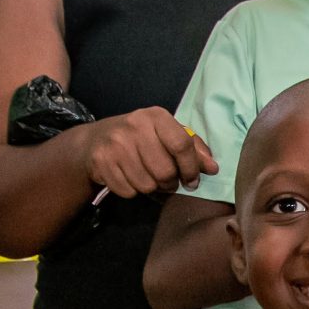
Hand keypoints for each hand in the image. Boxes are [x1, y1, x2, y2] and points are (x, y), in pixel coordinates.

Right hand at [76, 107, 215, 199]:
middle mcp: (134, 126)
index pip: (182, 145)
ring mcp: (115, 144)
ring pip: (147, 184)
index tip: (193, 181)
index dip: (191, 168)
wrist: (95, 140)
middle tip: (167, 180)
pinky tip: (129, 178)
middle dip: (170, 183)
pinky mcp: (101, 161)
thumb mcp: (166, 134)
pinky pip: (128, 191)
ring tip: (148, 177)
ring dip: (151, 188)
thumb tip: (213, 168)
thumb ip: (192, 149)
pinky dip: (132, 191)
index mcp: (156, 116)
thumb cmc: (140, 138)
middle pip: (165, 171)